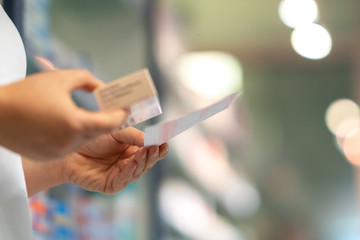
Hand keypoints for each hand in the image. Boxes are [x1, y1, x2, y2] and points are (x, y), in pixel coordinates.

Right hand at [0, 69, 127, 159]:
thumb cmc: (25, 93)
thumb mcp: (60, 78)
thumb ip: (87, 79)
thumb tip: (102, 87)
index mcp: (76, 123)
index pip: (110, 123)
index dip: (121, 115)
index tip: (126, 108)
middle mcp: (70, 142)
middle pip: (99, 133)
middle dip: (107, 122)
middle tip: (114, 111)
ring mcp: (58, 152)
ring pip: (84, 141)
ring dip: (90, 129)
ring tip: (91, 116)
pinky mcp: (48, 157)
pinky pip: (69, 147)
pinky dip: (73, 137)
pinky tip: (67, 125)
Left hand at [61, 127, 167, 193]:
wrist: (69, 151)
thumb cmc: (92, 140)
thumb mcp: (117, 133)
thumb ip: (134, 136)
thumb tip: (152, 141)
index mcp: (133, 151)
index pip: (151, 151)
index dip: (159, 148)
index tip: (165, 141)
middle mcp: (130, 164)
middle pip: (148, 163)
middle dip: (153, 155)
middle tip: (157, 146)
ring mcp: (121, 175)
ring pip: (138, 171)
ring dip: (143, 161)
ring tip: (146, 150)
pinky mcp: (111, 185)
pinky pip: (124, 180)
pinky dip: (129, 171)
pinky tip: (132, 162)